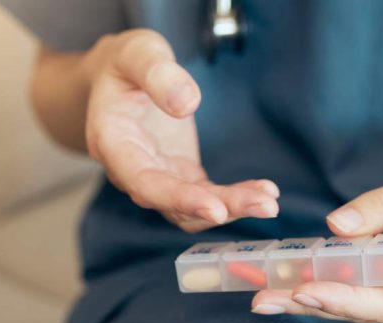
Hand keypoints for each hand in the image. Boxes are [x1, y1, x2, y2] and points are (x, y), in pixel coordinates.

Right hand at [82, 30, 279, 230]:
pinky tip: (263, 192)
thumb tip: (187, 105)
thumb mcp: (137, 52)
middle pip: (172, 204)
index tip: (215, 209)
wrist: (121, 76)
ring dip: (231, 208)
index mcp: (112, 143)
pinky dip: (233, 198)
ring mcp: (156, 176)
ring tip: (269, 202)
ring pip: (191, 209)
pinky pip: (205, 196)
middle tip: (265, 206)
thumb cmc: (126, 62)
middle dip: (219, 208)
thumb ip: (158, 74)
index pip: (143, 182)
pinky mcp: (178, 175)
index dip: (178, 199)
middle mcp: (131, 171)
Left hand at [252, 148, 382, 322]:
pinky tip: (299, 286)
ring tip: (268, 293)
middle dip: (315, 305)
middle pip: (373, 312)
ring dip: (320, 301)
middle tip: (261, 300)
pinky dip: (340, 293)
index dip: (345, 300)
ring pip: (371, 311)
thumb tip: (335, 226)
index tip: (301, 290)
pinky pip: (377, 303)